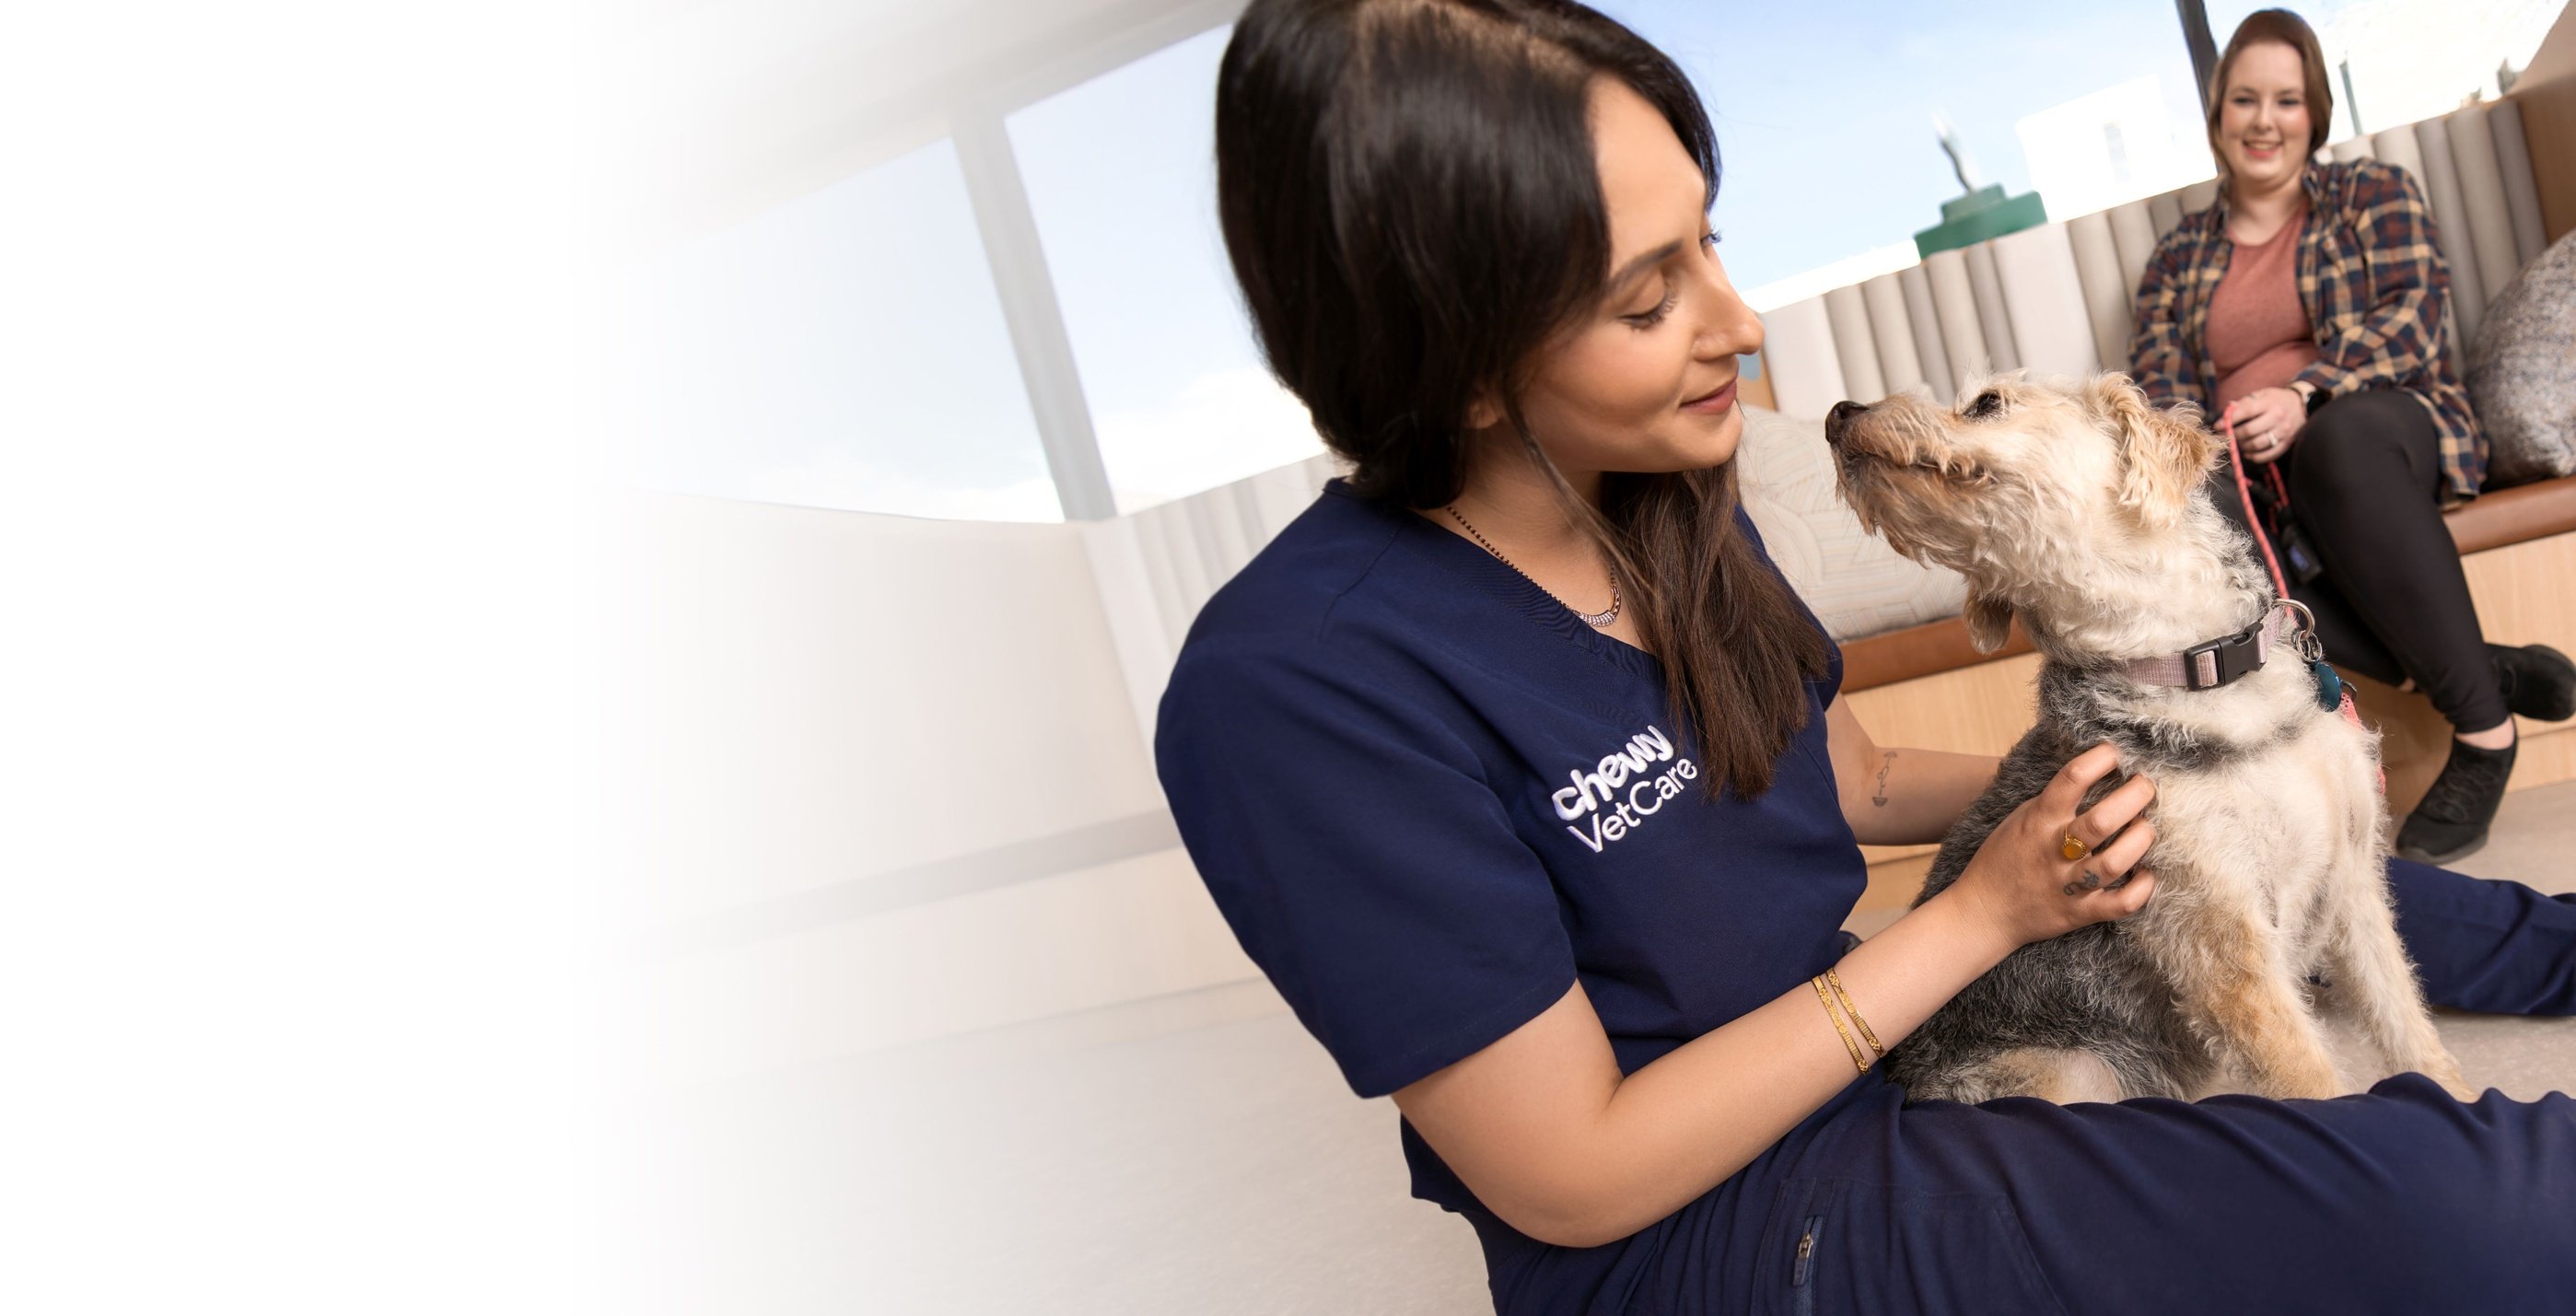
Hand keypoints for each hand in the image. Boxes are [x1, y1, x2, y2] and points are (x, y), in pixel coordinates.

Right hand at [1946, 744, 2158, 947]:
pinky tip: (2146, 873)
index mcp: (2038, 821)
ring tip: (2146, 827)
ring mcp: (2068, 884)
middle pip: (2103, 821)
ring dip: (2140, 839)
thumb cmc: (2002, 859)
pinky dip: (2142, 888)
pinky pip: (2121, 904)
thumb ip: (2052, 802)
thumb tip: (2094, 775)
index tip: (2115, 752)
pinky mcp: (2079, 913)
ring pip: (2116, 862)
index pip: (2072, 779)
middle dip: (2135, 797)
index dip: (2100, 759)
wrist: (1983, 912)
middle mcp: (2054, 851)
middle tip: (2146, 786)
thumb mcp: (2019, 820)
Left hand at [2219, 386, 2306, 464]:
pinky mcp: (2287, 443)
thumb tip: (2226, 411)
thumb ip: (2244, 402)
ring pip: (2257, 444)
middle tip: (2226, 437)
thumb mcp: (2261, 395)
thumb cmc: (2276, 400)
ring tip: (2238, 443)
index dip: (2228, 420)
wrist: (2302, 405)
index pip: (2245, 412)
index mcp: (2268, 403)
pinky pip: (2268, 455)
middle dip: (2233, 436)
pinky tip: (2248, 453)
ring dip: (2243, 446)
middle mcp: (2277, 417)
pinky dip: (2255, 456)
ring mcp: (2283, 431)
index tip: (2217, 426)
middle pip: (2249, 431)